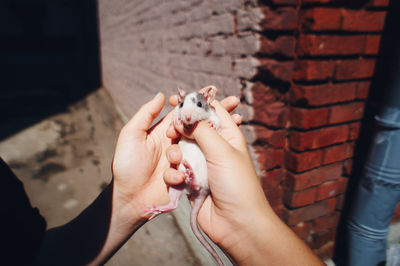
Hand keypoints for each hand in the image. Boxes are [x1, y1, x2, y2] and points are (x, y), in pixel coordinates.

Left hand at [111, 91, 240, 224]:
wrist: (128, 199)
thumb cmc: (126, 166)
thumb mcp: (131, 135)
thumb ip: (146, 114)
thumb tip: (163, 94)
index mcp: (165, 131)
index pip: (186, 113)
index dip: (200, 102)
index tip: (215, 91)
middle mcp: (178, 143)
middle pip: (201, 128)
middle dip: (217, 119)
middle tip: (237, 112)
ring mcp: (184, 160)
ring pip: (201, 150)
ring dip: (203, 150)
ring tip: (193, 153)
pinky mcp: (187, 177)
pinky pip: (192, 171)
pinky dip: (182, 173)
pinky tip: (172, 177)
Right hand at [165, 98, 270, 258]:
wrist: (236, 223)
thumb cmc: (236, 184)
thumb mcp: (221, 151)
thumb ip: (202, 129)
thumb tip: (186, 113)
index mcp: (227, 136)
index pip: (211, 111)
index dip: (195, 103)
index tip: (176, 99)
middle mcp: (214, 148)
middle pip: (192, 129)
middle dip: (180, 128)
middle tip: (171, 130)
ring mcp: (202, 164)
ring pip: (181, 149)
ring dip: (176, 153)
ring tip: (176, 160)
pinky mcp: (191, 181)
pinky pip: (177, 170)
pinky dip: (175, 172)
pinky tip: (179, 179)